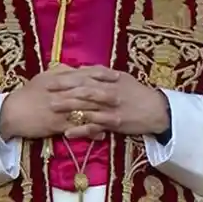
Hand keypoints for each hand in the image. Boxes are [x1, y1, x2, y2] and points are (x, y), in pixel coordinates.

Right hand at [0, 65, 120, 139]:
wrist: (11, 113)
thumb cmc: (27, 95)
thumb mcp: (42, 79)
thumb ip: (58, 72)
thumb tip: (72, 67)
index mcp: (58, 78)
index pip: (84, 73)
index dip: (101, 74)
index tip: (116, 74)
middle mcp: (60, 91)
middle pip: (88, 90)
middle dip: (106, 92)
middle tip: (122, 95)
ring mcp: (59, 108)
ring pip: (84, 109)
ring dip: (102, 112)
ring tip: (117, 115)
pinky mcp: (56, 124)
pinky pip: (76, 127)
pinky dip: (90, 130)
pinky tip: (102, 134)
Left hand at [46, 66, 169, 138]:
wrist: (157, 110)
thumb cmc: (138, 93)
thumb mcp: (122, 78)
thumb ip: (103, 74)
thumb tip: (84, 68)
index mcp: (109, 80)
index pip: (84, 77)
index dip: (67, 77)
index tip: (50, 77)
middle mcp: (109, 91)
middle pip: (82, 90)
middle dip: (63, 90)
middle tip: (45, 91)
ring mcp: (111, 107)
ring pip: (86, 107)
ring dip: (68, 108)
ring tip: (51, 109)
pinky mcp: (114, 122)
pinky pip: (95, 126)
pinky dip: (81, 130)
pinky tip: (68, 133)